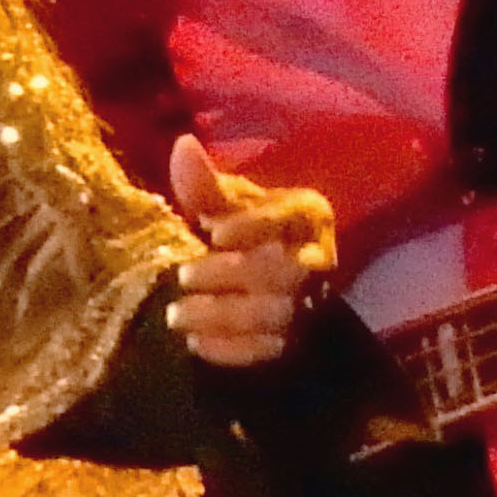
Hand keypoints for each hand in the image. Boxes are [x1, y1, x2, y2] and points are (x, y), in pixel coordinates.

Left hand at [166, 135, 335, 369]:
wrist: (275, 290)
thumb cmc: (249, 236)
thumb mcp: (231, 207)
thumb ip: (206, 184)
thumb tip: (183, 144)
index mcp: (308, 215)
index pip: (289, 218)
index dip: (253, 225)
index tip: (215, 234)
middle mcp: (319, 259)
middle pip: (285, 271)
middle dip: (230, 275)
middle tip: (182, 277)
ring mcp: (311, 306)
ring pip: (275, 315)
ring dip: (223, 316)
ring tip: (177, 316)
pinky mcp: (297, 344)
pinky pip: (268, 351)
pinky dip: (230, 349)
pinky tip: (196, 342)